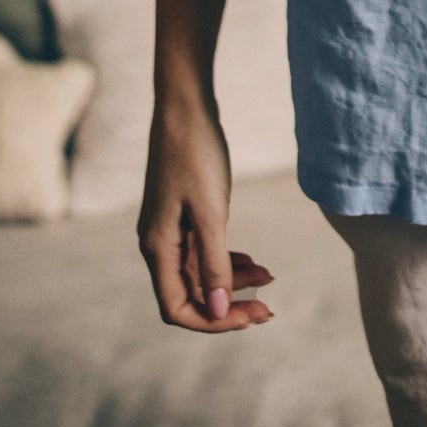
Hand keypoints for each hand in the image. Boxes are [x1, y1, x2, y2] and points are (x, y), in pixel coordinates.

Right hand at [137, 99, 274, 332]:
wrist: (185, 105)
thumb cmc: (196, 153)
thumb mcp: (211, 211)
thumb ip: (213, 263)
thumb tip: (217, 311)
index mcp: (158, 247)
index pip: (178, 308)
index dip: (214, 321)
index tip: (252, 315)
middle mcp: (157, 244)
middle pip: (191, 295)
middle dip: (228, 305)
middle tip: (269, 308)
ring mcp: (168, 228)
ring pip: (198, 274)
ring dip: (231, 283)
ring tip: (268, 278)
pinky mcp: (181, 214)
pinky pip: (201, 252)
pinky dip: (226, 261)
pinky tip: (251, 261)